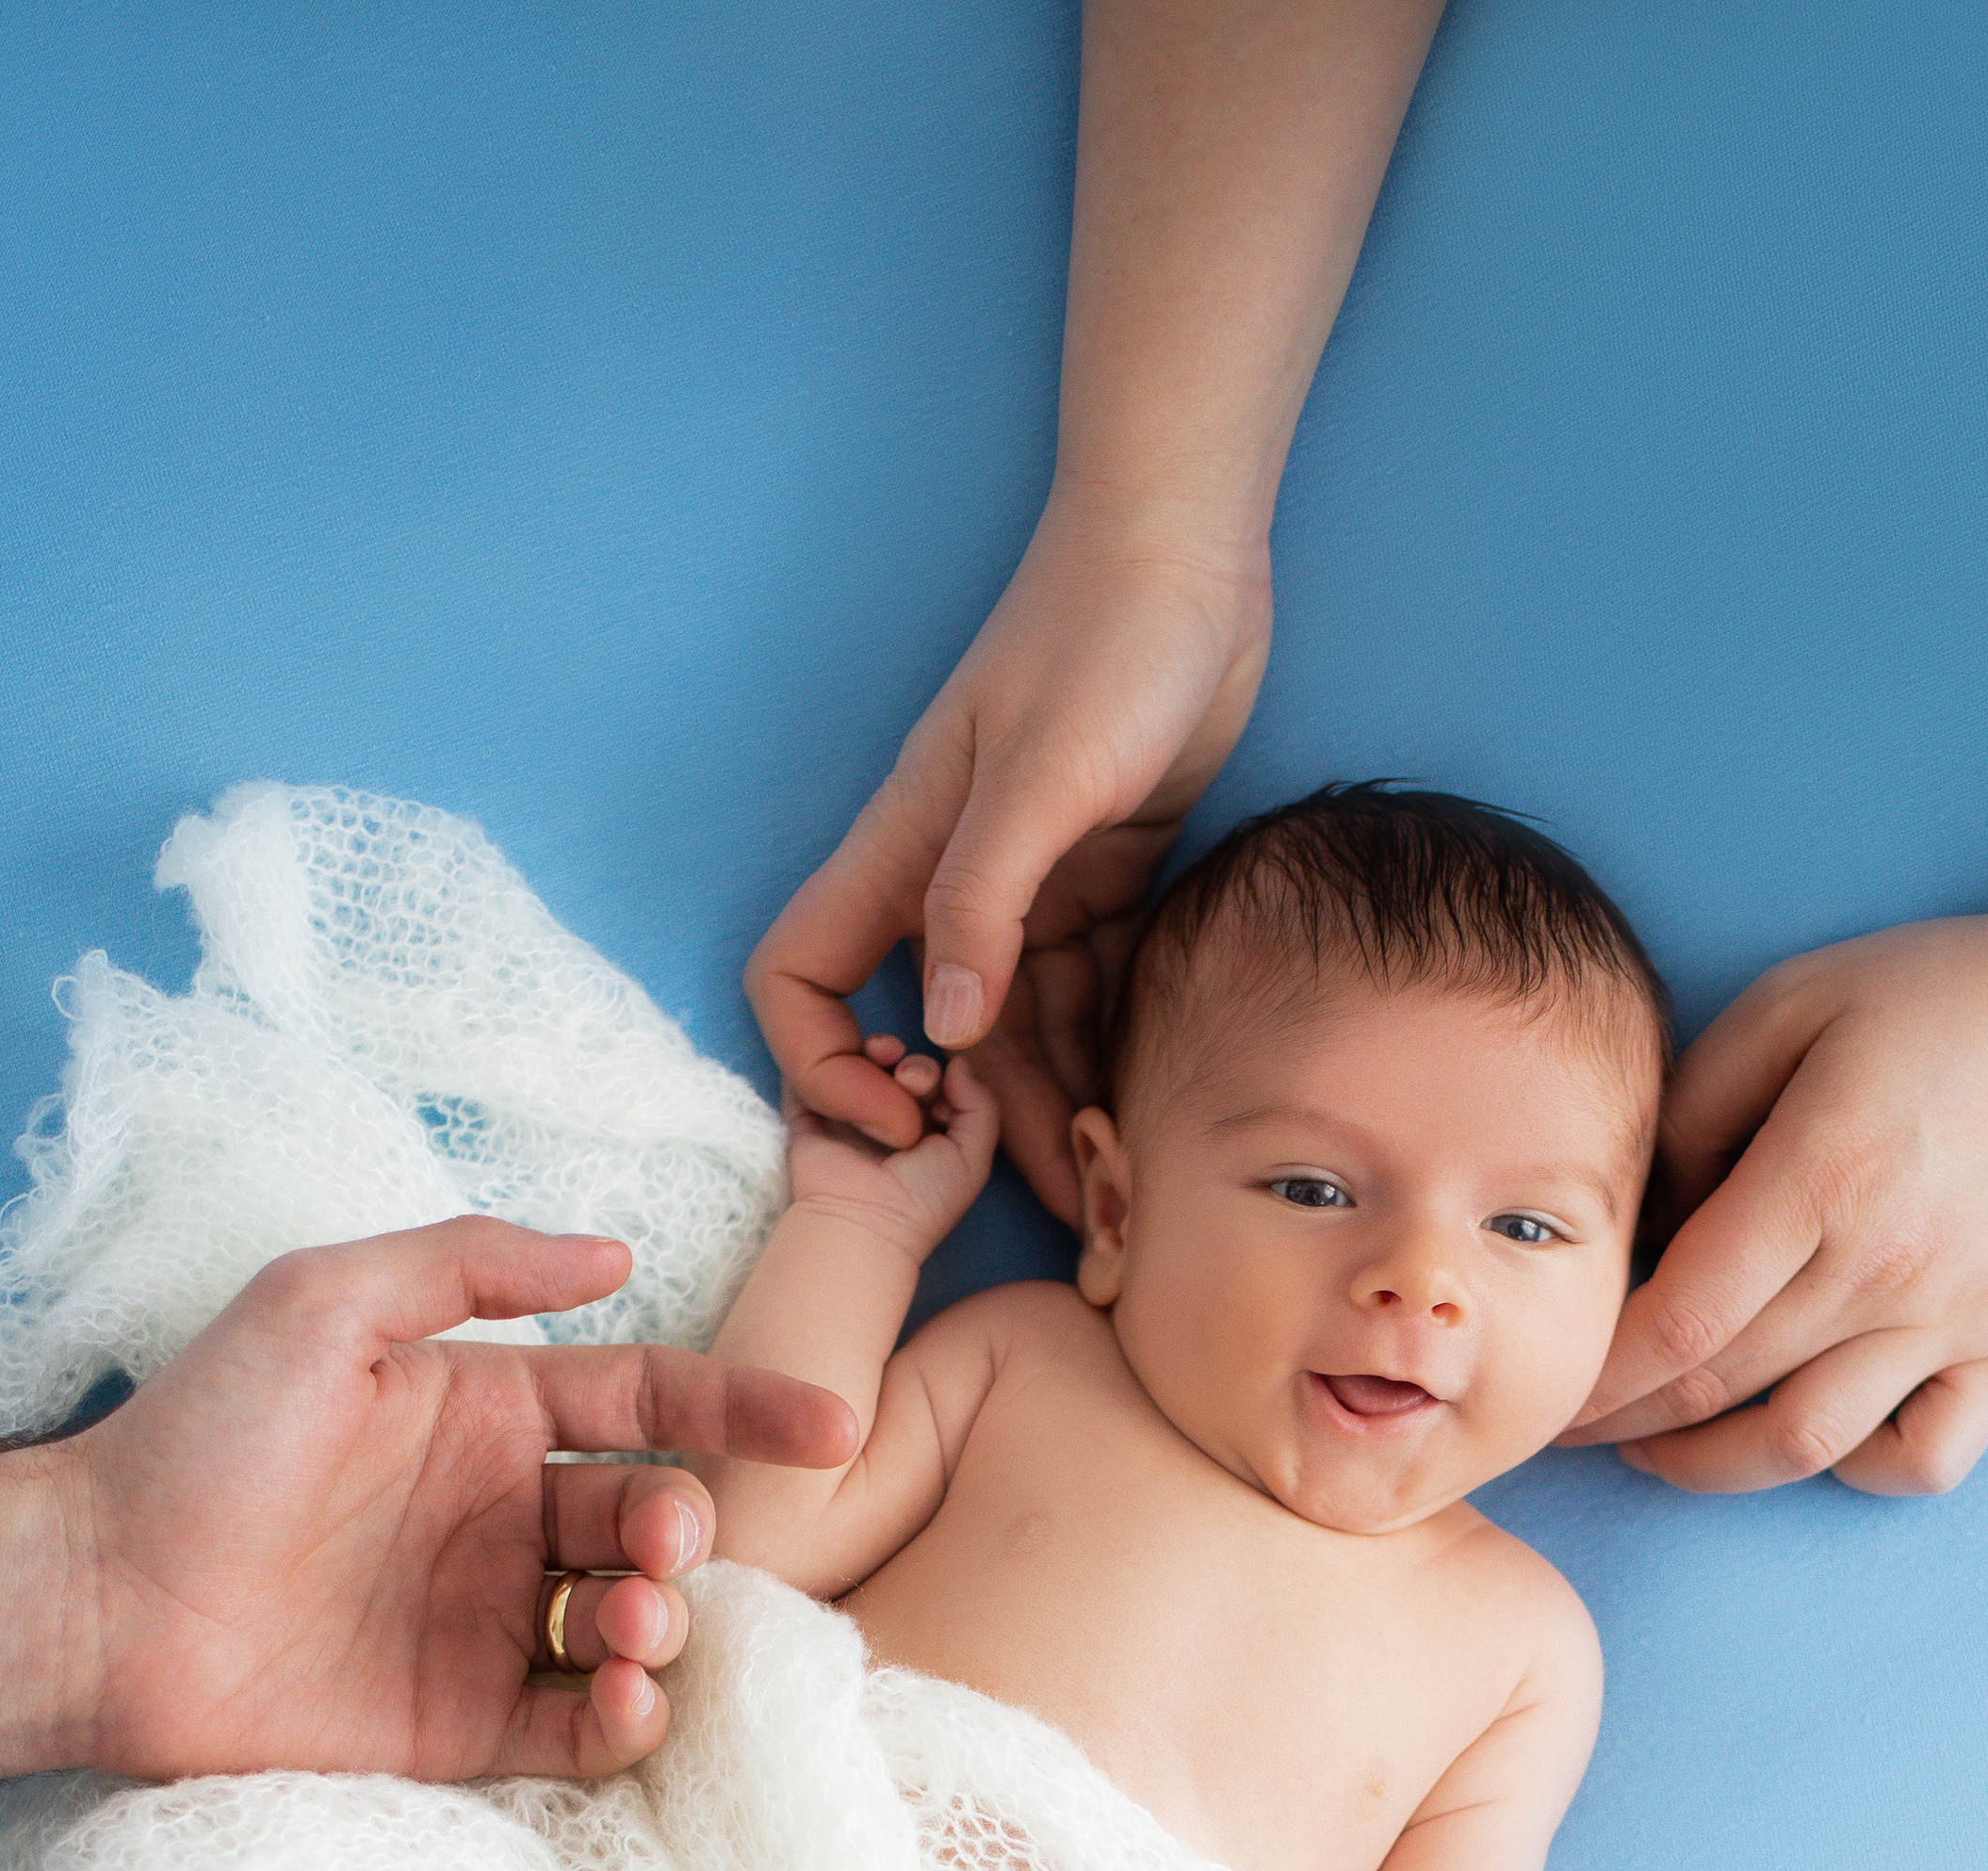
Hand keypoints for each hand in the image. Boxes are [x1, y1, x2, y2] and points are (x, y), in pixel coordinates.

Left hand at [59, 1217, 855, 1782]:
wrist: (94, 1596)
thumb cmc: (196, 1437)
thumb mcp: (320, 1304)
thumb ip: (467, 1267)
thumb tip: (614, 1254)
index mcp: (484, 1414)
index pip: (647, 1402)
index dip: (744, 1407)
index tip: (831, 1424)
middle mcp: (498, 1520)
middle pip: (651, 1521)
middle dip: (685, 1531)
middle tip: (655, 1545)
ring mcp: (481, 1628)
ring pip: (629, 1628)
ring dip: (661, 1625)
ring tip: (626, 1623)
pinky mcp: (456, 1728)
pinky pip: (577, 1730)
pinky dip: (625, 1721)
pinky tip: (625, 1697)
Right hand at [746, 493, 1271, 1217]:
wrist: (1185, 550)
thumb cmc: (1102, 639)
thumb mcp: (1040, 777)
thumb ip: (984, 904)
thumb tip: (940, 1033)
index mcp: (904, 852)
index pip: (802, 978)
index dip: (825, 1062)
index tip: (901, 1117)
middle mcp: (952, 879)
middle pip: (933, 1034)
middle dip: (973, 1127)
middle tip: (1058, 1203)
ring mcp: (1027, 883)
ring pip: (1017, 1025)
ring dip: (1052, 1106)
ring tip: (1113, 1188)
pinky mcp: (1099, 877)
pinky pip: (1086, 989)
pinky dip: (1104, 1047)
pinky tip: (1145, 1105)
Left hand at [1565, 882, 1987, 1493]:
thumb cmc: (1943, 998)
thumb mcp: (1794, 1002)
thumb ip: (1696, 1102)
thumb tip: (1642, 1209)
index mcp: (1819, 1178)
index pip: (1678, 1319)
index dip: (1599, 1372)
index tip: (1550, 1384)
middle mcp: (1883, 1266)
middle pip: (1720, 1387)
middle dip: (1623, 1422)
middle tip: (1569, 1422)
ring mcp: (1954, 1318)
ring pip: (1808, 1442)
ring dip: (1713, 1466)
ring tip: (1659, 1452)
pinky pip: (1926, 1457)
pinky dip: (1860, 1469)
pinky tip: (1812, 1439)